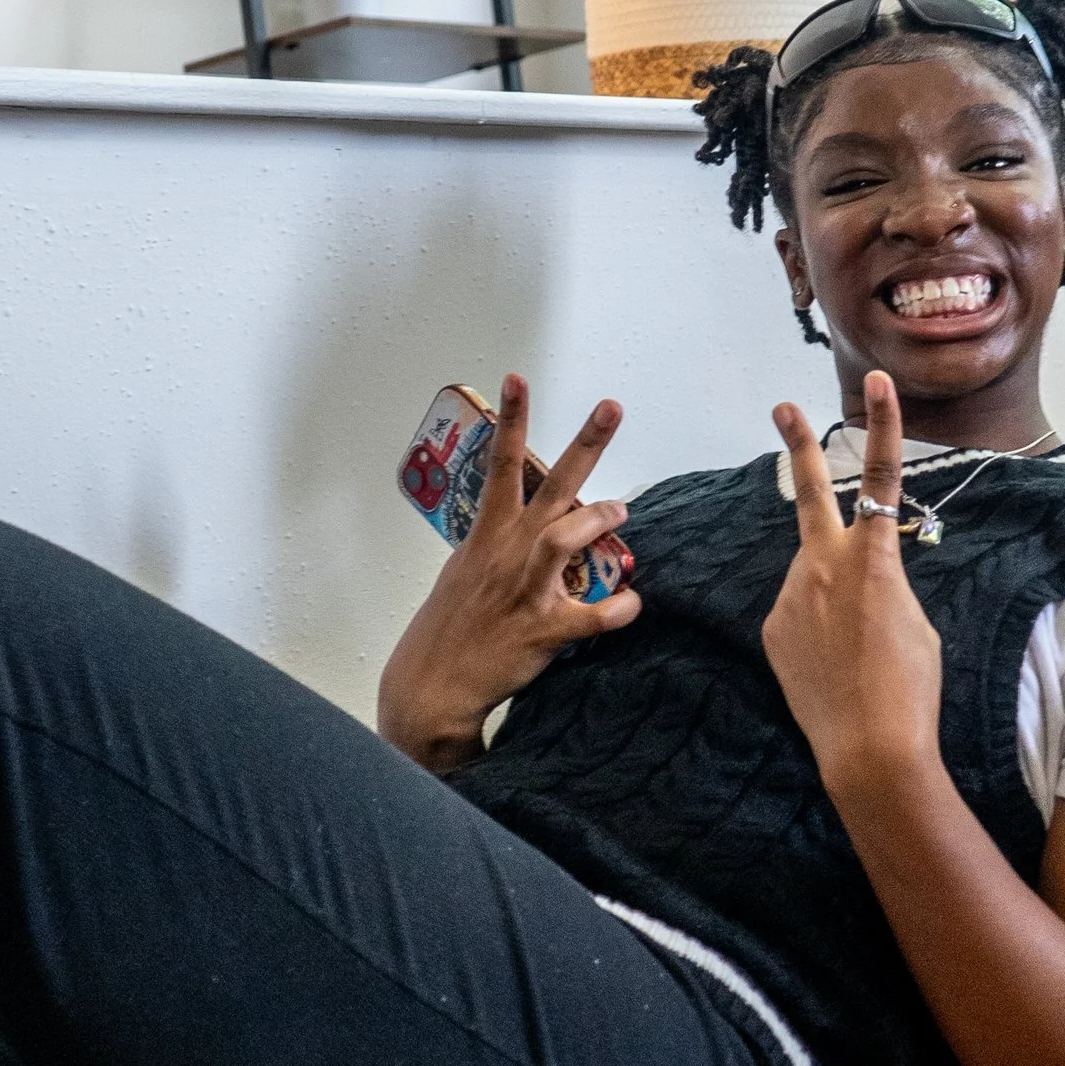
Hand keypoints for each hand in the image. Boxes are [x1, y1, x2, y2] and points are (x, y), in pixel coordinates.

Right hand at [377, 376, 639, 772]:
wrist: (432, 686)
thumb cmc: (450, 629)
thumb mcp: (465, 572)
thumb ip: (497, 544)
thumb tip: (523, 527)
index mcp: (487, 537)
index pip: (500, 465)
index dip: (511, 420)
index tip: (518, 379)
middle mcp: (507, 554)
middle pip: (548, 486)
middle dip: (583, 444)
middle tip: (611, 408)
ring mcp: (525, 590)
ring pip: (565, 538)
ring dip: (598, 520)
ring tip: (622, 511)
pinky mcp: (543, 630)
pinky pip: (592, 616)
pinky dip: (617, 609)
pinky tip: (632, 603)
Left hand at [762, 372, 944, 801]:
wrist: (870, 746)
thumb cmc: (909, 686)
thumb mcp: (914, 619)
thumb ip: (885, 581)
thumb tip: (860, 576)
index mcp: (874, 558)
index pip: (881, 477)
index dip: (883, 424)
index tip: (877, 382)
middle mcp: (824, 566)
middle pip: (809, 493)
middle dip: (798, 446)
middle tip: (783, 407)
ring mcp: (791, 596)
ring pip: (811, 575)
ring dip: (830, 596)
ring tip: (853, 650)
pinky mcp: (772, 627)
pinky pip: (797, 613)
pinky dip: (815, 630)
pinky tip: (832, 666)